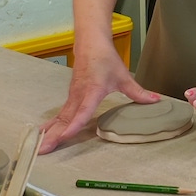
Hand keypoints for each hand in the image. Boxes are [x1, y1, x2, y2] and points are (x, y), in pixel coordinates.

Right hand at [39, 45, 157, 153]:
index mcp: (92, 91)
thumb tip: (156, 100)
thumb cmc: (105, 59)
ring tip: (39, 147)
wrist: (90, 44)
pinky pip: (59, 114)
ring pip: (60, 117)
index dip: (75, 124)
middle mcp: (79, 95)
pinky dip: (51, 124)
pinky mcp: (70, 97)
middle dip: (53, 135)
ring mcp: (72, 96)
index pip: (83, 111)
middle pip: (65, 119)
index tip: (65, 136)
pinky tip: (43, 134)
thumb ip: (138, 92)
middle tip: (42, 150)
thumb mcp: (124, 77)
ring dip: (48, 132)